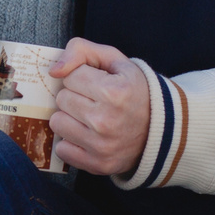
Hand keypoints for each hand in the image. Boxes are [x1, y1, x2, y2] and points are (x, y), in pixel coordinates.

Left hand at [49, 36, 150, 177]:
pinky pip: (62, 149)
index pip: (70, 77)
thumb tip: (54, 70)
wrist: (161, 128)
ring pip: (57, 123)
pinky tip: (89, 136)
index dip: (81, 77)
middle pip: (61, 99)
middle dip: (75, 96)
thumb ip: (81, 50)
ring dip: (70, 118)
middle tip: (94, 101)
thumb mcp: (115, 60)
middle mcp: (106, 121)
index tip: (97, 83)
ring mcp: (101, 146)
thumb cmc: (132, 90)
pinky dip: (71, 142)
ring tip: (90, 118)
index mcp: (114, 92)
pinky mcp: (97, 164)